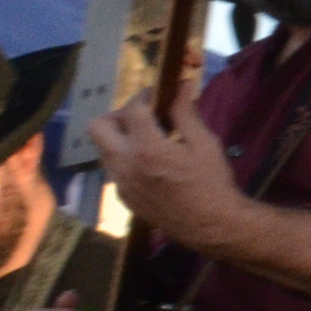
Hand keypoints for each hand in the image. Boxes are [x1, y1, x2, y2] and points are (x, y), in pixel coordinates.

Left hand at [87, 72, 246, 257]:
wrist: (210, 225)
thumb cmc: (212, 181)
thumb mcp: (205, 143)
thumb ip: (186, 112)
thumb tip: (182, 85)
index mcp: (147, 148)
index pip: (132, 109)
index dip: (145, 95)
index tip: (159, 94)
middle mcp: (125, 165)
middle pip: (98, 127)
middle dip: (119, 115)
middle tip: (144, 117)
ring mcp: (120, 183)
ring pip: (103, 148)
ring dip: (120, 137)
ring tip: (149, 139)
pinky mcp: (122, 197)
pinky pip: (113, 168)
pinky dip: (126, 157)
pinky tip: (151, 163)